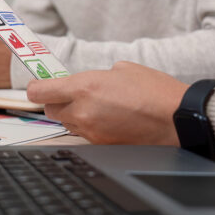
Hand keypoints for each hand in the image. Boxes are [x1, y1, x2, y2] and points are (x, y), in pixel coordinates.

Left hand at [26, 61, 188, 144]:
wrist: (177, 119)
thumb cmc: (156, 91)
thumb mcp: (124, 69)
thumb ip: (99, 76)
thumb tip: (91, 83)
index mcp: (84, 87)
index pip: (39, 92)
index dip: (37, 88)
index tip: (40, 86)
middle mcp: (82, 112)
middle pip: (50, 110)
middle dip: (57, 102)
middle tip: (72, 94)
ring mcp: (91, 132)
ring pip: (68, 124)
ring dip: (75, 115)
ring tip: (98, 107)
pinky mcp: (102, 145)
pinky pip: (86, 134)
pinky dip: (92, 127)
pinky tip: (111, 119)